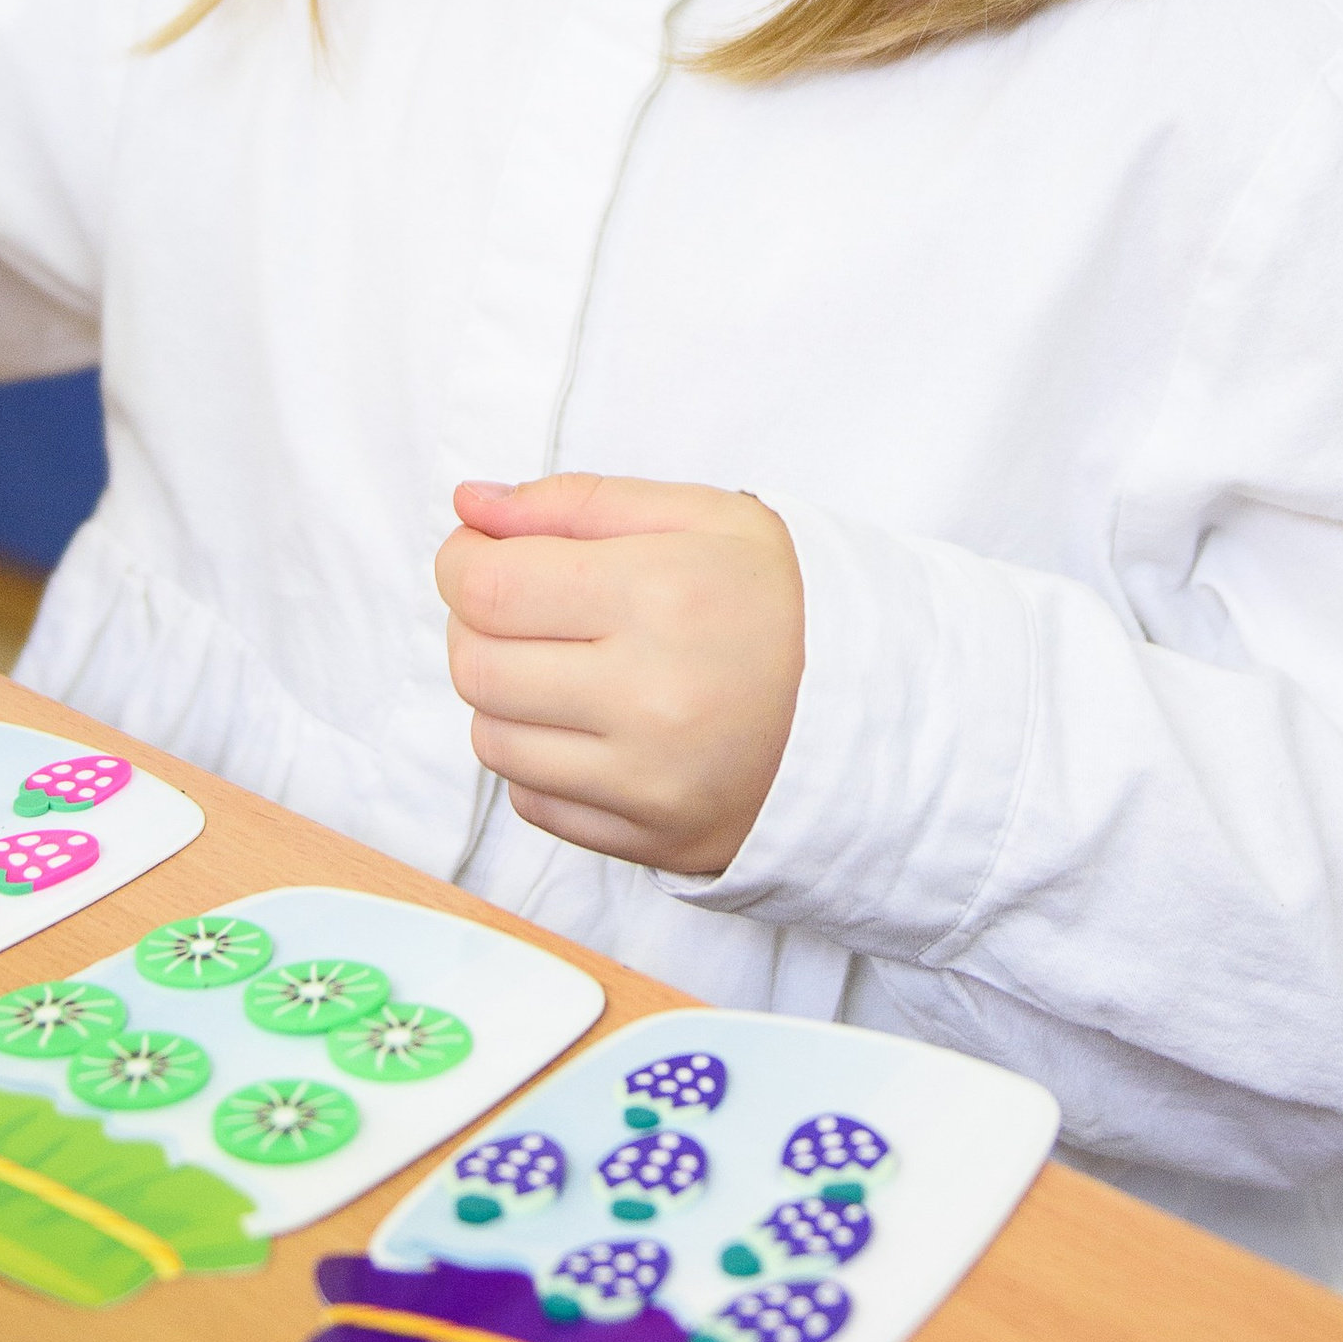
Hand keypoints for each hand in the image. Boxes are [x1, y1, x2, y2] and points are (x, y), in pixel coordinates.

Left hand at [436, 473, 803, 877]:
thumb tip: (469, 505)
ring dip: (505, 694)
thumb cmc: (783, 599)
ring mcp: (648, 782)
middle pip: (478, 666)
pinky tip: (590, 724)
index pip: (490, 588)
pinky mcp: (649, 839)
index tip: (480, 552)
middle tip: (522, 603)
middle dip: (477, 624)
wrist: (880, 709)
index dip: (462, 561)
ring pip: (493, 740)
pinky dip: (539, 760)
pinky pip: (533, 802)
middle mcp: (650, 698)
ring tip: (562, 664)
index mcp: (661, 597)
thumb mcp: (701, 516)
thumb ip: (576, 502)